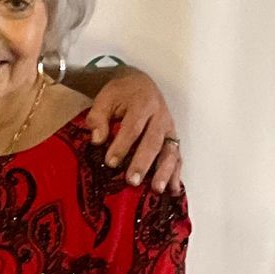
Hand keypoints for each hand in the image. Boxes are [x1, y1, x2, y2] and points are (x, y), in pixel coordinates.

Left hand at [84, 69, 182, 193]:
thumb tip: (97, 139)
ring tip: (157, 189)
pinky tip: (173, 190)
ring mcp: (169, 128)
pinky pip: (177, 156)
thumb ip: (98, 117)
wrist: (139, 83)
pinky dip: (176, 173)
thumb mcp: (104, 98)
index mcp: (143, 103)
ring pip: (170, 150)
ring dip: (164, 171)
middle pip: (153, 141)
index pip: (133, 127)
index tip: (110, 162)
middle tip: (133, 181)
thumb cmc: (120, 93)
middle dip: (143, 162)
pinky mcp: (173, 138)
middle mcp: (160, 116)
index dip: (122, 146)